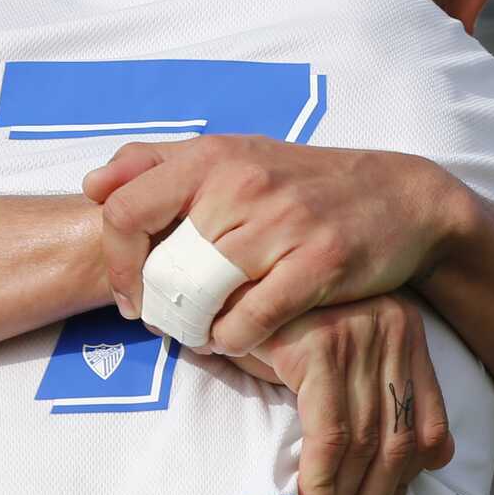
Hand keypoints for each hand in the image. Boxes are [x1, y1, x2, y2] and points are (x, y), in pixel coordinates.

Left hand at [84, 137, 480, 357]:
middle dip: (153, 303)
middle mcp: (244, 186)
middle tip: (162, 318)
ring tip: (197, 330)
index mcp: (214, 156)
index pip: (125, 209)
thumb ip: (158, 163)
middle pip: (160, 263)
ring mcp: (284, 226)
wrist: (401, 196)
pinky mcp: (319, 265)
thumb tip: (92, 186)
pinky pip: (249, 320)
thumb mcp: (233, 154)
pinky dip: (230, 340)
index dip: (114, 259)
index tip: (129, 287)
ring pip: (200, 296)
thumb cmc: (303, 181)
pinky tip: (234, 337)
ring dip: (189, 326)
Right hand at [222, 294, 452, 494]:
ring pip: (366, 446)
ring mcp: (360, 336)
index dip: (405, 487)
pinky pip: (330, 435)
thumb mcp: (331, 359)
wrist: (223, 272)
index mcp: (406, 335)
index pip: (426, 429)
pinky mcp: (322, 348)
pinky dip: (322, 482)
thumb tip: (402, 475)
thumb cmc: (274, 323)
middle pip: (399, 444)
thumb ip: (364, 400)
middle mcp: (394, 331)